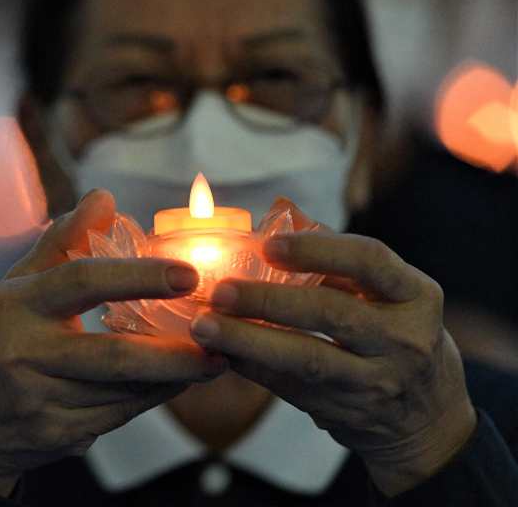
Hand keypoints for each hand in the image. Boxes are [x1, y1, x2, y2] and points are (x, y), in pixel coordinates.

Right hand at [0, 190, 226, 495]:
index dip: (138, 276)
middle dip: (175, 353)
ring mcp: (39, 400)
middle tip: (220, 340)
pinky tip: (175, 383)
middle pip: (113, 355)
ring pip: (125, 392)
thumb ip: (61, 243)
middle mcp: (22, 352)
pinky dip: (152, 399)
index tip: (188, 274)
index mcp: (13, 304)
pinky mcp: (55, 435)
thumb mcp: (13, 288)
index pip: (80, 281)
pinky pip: (119, 416)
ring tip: (214, 359)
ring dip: (174, 378)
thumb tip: (104, 198)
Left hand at [189, 222, 474, 495]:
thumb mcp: (391, 296)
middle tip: (219, 290)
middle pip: (331, 313)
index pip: (369, 261)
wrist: (430, 419)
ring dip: (249, 340)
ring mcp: (378, 381)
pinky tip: (219, 351)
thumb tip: (276, 216)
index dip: (317, 249)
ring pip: (307, 360)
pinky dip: (252, 368)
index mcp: (416, 295)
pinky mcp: (348, 413)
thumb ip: (339, 260)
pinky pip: (291, 388)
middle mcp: (404, 339)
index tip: (267, 244)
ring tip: (204, 326)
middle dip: (268, 300)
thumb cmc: (396, 334)